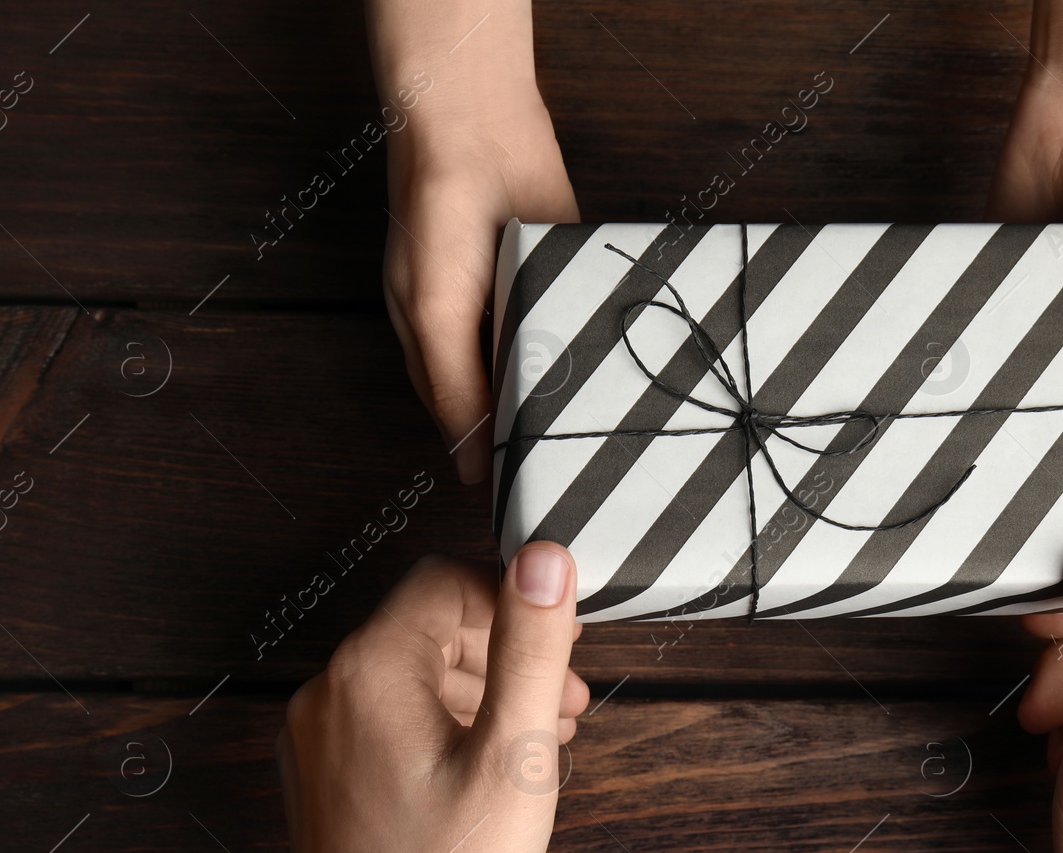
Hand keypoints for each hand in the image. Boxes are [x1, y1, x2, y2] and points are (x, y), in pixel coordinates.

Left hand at [274, 547, 588, 852]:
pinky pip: (385, 718)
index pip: (443, 580)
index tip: (561, 638)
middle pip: (426, 625)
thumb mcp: (515, 755)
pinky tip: (488, 767)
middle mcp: (326, 694)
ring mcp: (316, 739)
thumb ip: (530, 645)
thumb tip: (544, 557)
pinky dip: (442, 723)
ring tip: (540, 735)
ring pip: (409, 674)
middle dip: (504, 648)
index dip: (512, 598)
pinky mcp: (321, 778)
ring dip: (480, 687)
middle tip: (563, 696)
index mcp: (369, 672)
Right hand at [366, 0, 579, 482]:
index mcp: (442, 363)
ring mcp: (527, 319)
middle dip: (549, 443)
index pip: (475, 438)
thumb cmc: (437, 218)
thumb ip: (456, 389)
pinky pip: (584, 334)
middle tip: (587, 487)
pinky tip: (627, 379)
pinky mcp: (563, 290)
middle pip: (522, 413)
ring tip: (614, 444)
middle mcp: (486, 348)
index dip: (504, 472)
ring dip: (579, 401)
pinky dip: (599, 352)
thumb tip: (472, 467)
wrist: (479, 132)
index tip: (537, 511)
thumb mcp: (435, 314)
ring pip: (559, 379)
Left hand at [987, 0, 1062, 470]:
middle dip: (1008, 409)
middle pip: (1030, 383)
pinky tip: (927, 354)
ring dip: (973, 369)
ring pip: (990, 350)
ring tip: (942, 414)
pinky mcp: (989, 261)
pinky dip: (953, 320)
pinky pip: (964, 303)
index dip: (1058, 440)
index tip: (1024, 483)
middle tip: (969, 457)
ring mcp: (1025, 292)